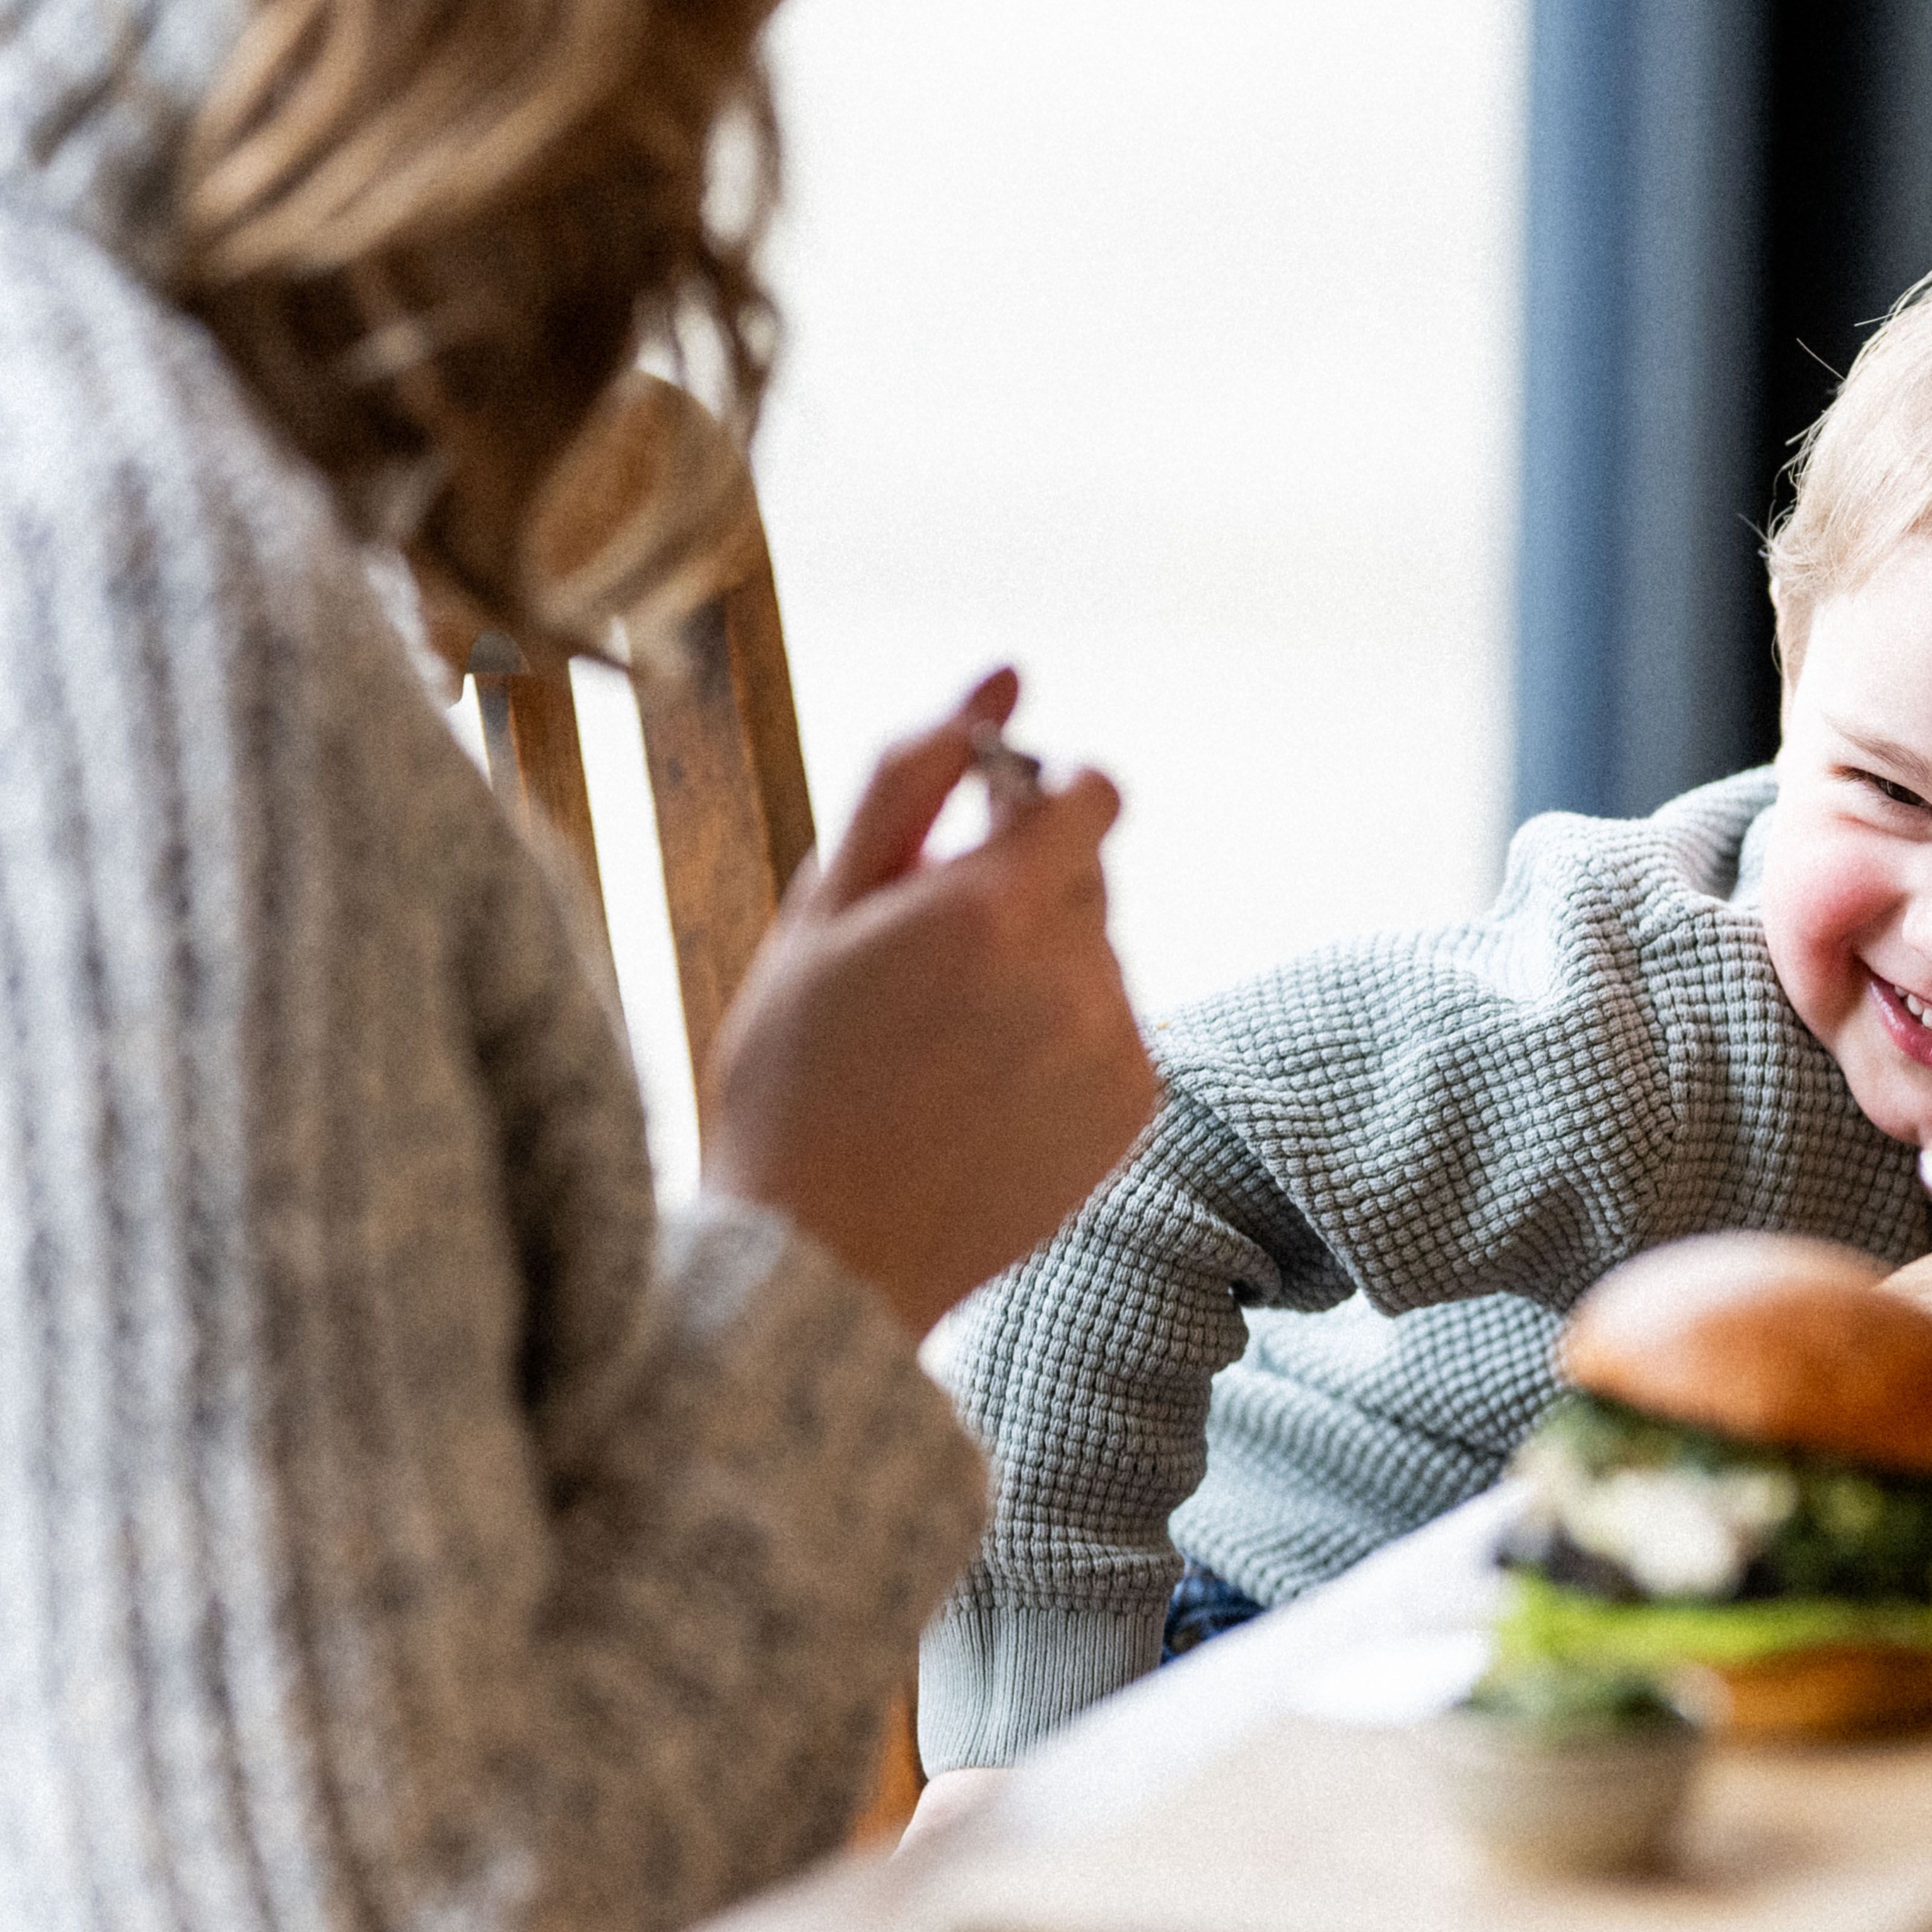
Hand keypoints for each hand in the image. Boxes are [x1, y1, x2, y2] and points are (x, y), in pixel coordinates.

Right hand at [700, 670, 1160, 1339]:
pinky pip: (1114, 1027)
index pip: (1089, 793)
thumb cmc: (793, 1074)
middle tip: (921, 965)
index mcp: (996, 908)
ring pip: (1097, 953)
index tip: (975, 839)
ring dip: (1035, 968)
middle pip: (1088, 875)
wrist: (820, 1260)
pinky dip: (1061, 1038)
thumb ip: (915, 773)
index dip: (1031, 804)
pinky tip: (980, 1092)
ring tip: (939, 1045)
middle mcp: (1080, 970)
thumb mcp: (823, 907)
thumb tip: (1005, 670)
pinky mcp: (1138, 1108)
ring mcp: (1117, 1044)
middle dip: (1017, 892)